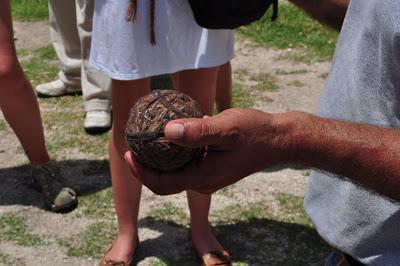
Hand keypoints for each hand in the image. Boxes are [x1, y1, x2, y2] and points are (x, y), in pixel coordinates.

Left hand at [125, 108, 295, 194]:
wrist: (279, 140)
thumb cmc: (255, 133)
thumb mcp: (226, 128)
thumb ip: (198, 132)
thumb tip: (167, 132)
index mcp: (203, 177)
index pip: (162, 184)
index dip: (141, 172)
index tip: (128, 153)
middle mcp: (203, 181)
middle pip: (165, 180)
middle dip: (146, 165)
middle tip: (134, 143)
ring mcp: (209, 176)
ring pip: (176, 172)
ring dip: (159, 158)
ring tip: (147, 137)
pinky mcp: (213, 167)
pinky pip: (187, 165)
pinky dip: (174, 154)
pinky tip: (172, 135)